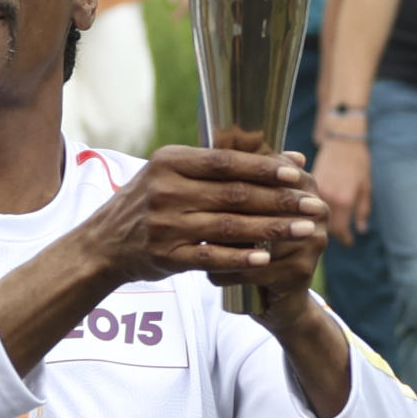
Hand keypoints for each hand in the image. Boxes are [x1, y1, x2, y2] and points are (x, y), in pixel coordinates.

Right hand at [87, 145, 327, 306]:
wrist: (103, 244)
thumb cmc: (148, 202)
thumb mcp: (170, 173)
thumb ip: (218, 167)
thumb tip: (283, 159)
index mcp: (170, 162)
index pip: (226, 162)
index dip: (264, 167)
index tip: (297, 173)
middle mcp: (167, 190)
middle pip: (234, 194)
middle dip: (279, 199)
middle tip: (313, 203)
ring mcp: (166, 225)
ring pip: (230, 226)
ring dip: (272, 229)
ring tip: (304, 230)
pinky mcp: (167, 256)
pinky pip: (212, 258)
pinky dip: (242, 258)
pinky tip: (268, 258)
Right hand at [312, 135, 370, 244]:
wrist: (342, 138)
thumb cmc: (359, 162)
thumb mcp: (366, 187)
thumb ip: (363, 210)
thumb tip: (361, 231)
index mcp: (343, 199)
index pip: (340, 230)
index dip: (345, 239)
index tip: (349, 242)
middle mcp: (326, 196)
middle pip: (323, 225)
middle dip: (331, 233)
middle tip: (339, 236)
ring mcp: (315, 189)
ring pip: (313, 214)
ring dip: (319, 221)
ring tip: (327, 224)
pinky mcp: (307, 182)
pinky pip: (307, 202)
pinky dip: (311, 208)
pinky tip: (317, 210)